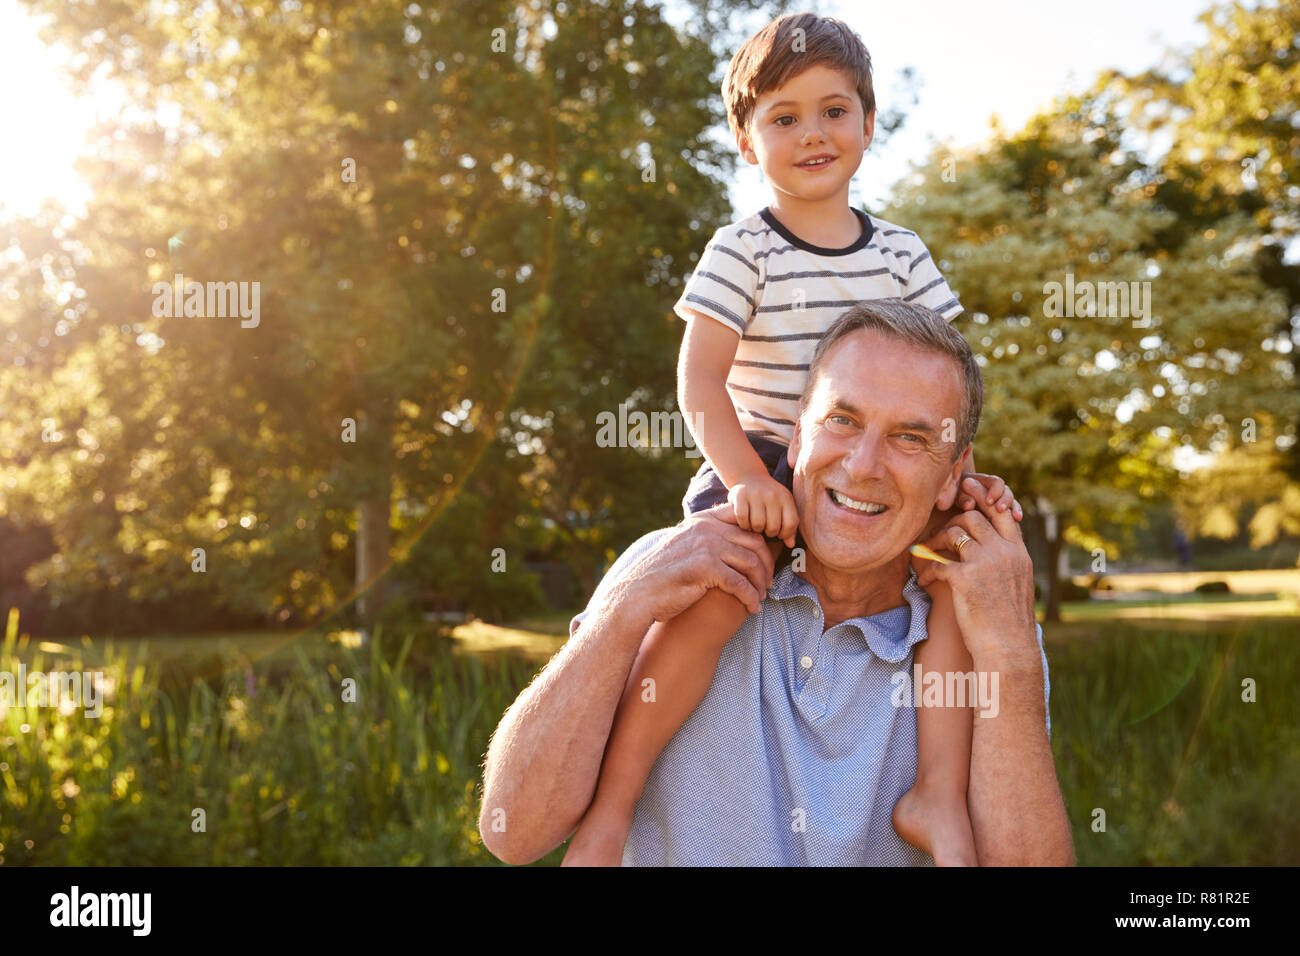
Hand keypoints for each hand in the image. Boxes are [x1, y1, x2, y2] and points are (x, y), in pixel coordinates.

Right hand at [623, 503, 776, 621]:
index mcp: (702, 520)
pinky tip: (752, 608)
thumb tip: (732, 540)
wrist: (637, 595)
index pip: (744, 519)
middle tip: (768, 582)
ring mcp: (706, 546)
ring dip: (760, 583)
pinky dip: (750, 598)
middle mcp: (706, 528)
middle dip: (767, 564)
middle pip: (754, 541)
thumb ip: (705, 537)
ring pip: (751, 563)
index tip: (765, 558)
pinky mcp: (706, 568)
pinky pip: (740, 583)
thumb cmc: (661, 575)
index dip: (760, 538)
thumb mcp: (683, 545)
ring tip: (761, 597)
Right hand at [727, 474, 797, 547]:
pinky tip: (745, 522)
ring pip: (757, 524)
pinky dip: (743, 524)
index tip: (779, 534)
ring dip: (755, 529)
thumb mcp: (783, 507)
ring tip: (755, 525)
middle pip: (773, 527)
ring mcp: (756, 494)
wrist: (750, 477)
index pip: (791, 523)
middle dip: (769, 533)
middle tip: (765, 529)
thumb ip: (789, 525)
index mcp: (786, 497)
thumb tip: (790, 545)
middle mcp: (772, 494)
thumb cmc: (769, 498)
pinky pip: (742, 518)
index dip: (785, 534)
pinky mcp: (740, 495)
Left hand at [911, 495, 1037, 668]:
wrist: (1010, 648)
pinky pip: (939, 564)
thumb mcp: (1017, 586)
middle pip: (975, 517)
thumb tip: (988, 552)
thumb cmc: (1010, 623)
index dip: (984, 500)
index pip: (1002, 515)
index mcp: (1019, 554)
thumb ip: (1006, 563)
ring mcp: (987, 563)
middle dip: (953, 518)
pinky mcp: (967, 578)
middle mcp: (1005, 553)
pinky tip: (925, 582)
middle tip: (938, 529)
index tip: (968, 491)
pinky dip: (929, 571)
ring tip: (927, 553)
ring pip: (955, 533)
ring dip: (936, 541)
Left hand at [957, 472, 1022, 520]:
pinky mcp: (1001, 512)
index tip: (988, 502)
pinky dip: (1015, 515)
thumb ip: (962, 498)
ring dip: (1014, 508)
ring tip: (1016, 517)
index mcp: (984, 481)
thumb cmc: (952, 497)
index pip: (996, 483)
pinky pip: (1010, 512)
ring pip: (1011, 502)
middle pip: (1006, 492)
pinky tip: (1018, 519)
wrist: (952, 506)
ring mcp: (999, 500)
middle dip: (1005, 501)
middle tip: (1000, 510)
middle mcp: (995, 490)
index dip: (995, 491)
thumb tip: (970, 505)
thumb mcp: (954, 496)